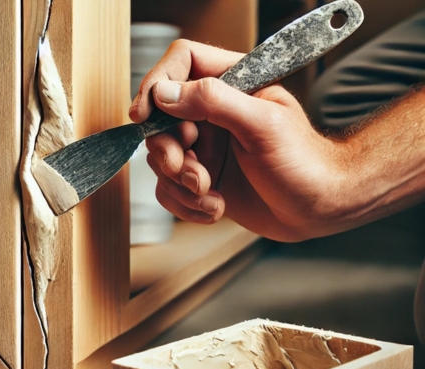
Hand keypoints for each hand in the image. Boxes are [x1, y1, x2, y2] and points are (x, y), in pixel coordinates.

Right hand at [129, 40, 354, 241]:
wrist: (320, 209)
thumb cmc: (306, 163)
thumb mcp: (262, 125)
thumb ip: (212, 101)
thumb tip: (164, 93)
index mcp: (232, 84)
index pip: (181, 63)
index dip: (156, 84)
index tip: (144, 115)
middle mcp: (213, 113)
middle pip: (160, 118)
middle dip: (169, 151)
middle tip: (190, 172)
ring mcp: (206, 148)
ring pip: (161, 159)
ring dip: (181, 185)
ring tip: (213, 196)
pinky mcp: (203, 178)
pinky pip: (170, 190)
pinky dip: (186, 205)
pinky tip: (215, 208)